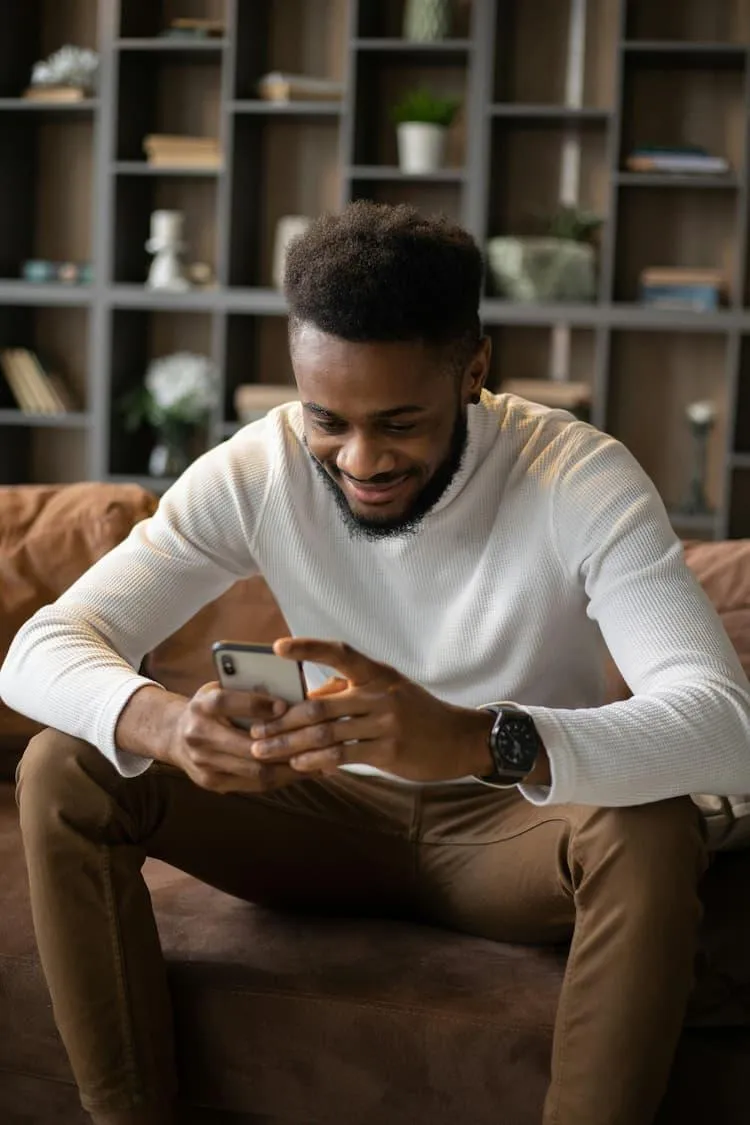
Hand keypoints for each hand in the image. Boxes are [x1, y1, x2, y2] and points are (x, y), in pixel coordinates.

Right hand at [161, 682, 305, 793]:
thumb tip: (291, 691)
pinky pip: (254, 784)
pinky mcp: (212, 783)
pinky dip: (280, 778)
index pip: (226, 702)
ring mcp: (204, 764)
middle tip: (314, 741)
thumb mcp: (220, 689)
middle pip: (246, 746)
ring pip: (255, 771)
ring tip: (317, 761)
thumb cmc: (210, 707)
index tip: (286, 705)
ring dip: (289, 768)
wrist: (174, 736)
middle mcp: (198, 736)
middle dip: (284, 745)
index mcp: (201, 706)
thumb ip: (246, 690)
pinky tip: (301, 771)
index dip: (256, 705)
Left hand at [247, 638, 494, 781]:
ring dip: (290, 744)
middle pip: (320, 706)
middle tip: (255, 732)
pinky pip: (343, 754)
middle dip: (282, 721)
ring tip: (266, 751)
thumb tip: (308, 698)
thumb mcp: (387, 690)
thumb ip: (349, 690)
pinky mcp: (388, 750)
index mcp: (377, 673)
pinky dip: (317, 759)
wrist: (456, 739)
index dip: (308, 648)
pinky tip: (299, 764)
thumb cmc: (415, 712)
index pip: (339, 652)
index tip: (278, 647)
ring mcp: (385, 723)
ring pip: (326, 733)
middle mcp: (380, 694)